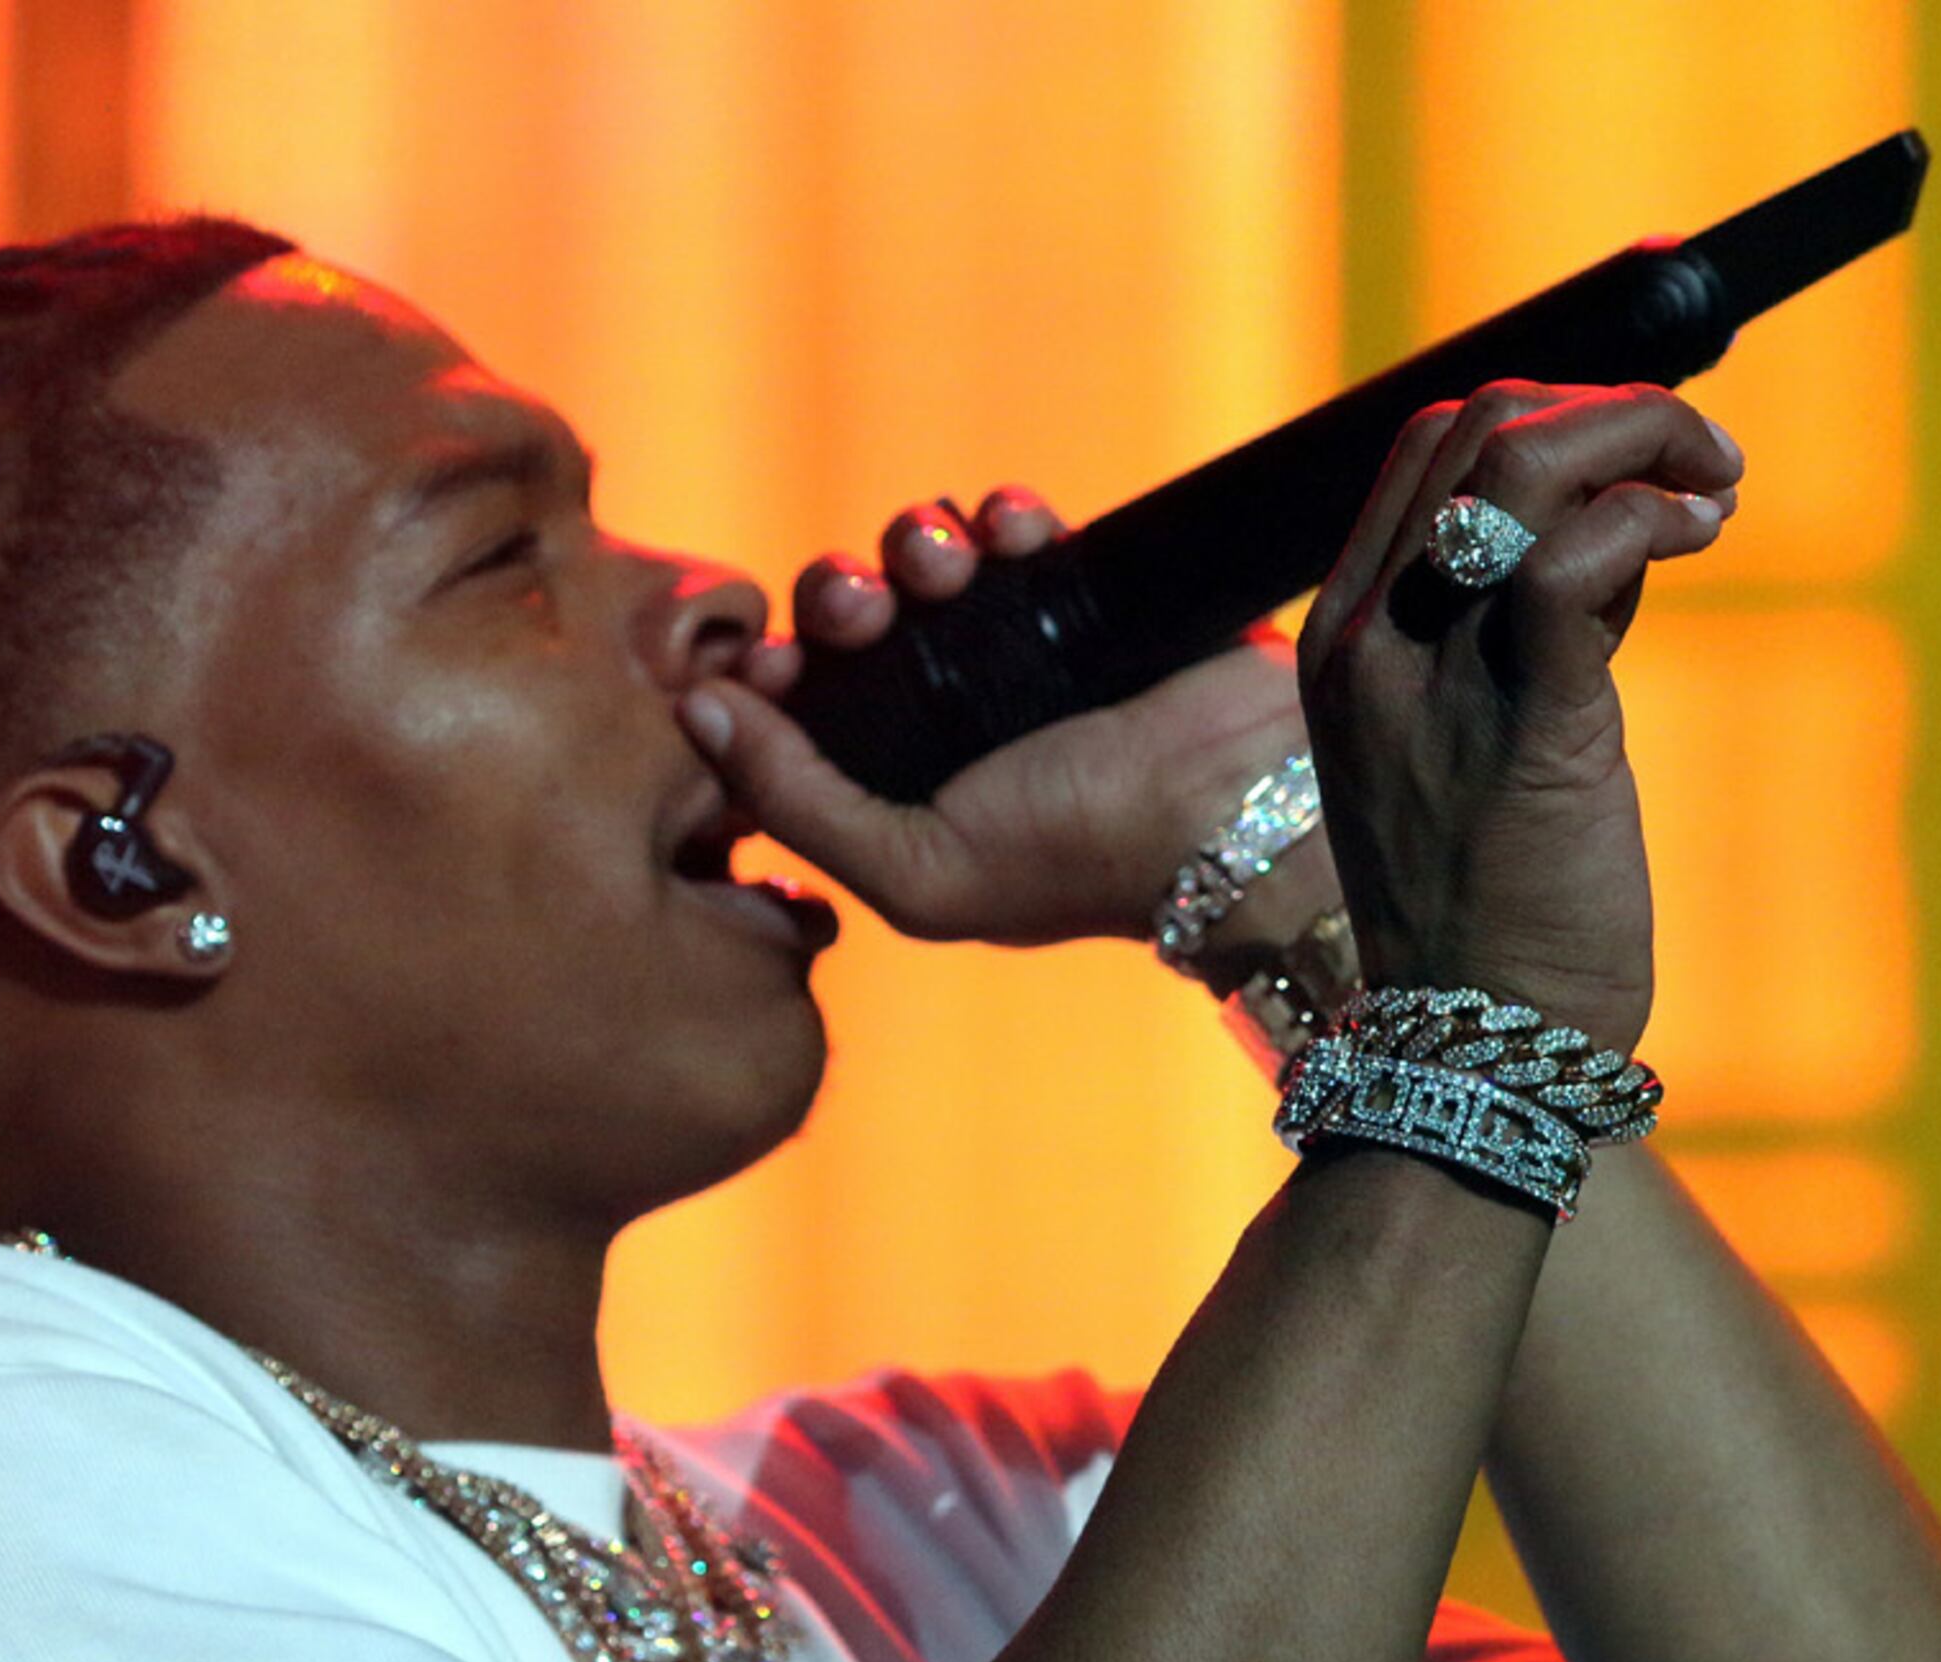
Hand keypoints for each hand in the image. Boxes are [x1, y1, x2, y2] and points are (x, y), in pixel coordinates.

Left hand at [676, 488, 1317, 948]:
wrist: (1244, 808)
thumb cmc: (1079, 858)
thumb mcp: (917, 868)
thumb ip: (795, 799)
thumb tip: (697, 709)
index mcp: (892, 790)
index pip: (795, 711)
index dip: (768, 673)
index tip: (774, 661)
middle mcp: (942, 718)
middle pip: (846, 620)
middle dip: (840, 595)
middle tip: (869, 609)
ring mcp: (1011, 652)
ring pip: (921, 562)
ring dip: (915, 545)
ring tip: (949, 568)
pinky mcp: (1079, 593)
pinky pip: (1010, 528)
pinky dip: (999, 514)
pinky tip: (1013, 531)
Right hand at [1291, 381, 1743, 1052]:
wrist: (1482, 1041)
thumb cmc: (1495, 902)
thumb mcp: (1476, 736)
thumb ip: (1520, 625)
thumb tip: (1616, 528)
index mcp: (1343, 639)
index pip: (1428, 445)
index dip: (1550, 411)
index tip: (1638, 462)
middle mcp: (1370, 645)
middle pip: (1476, 427)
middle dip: (1613, 410)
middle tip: (1700, 464)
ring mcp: (1434, 685)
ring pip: (1522, 467)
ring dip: (1646, 441)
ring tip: (1712, 493)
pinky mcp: (1526, 728)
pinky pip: (1577, 561)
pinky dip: (1654, 518)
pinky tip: (1701, 537)